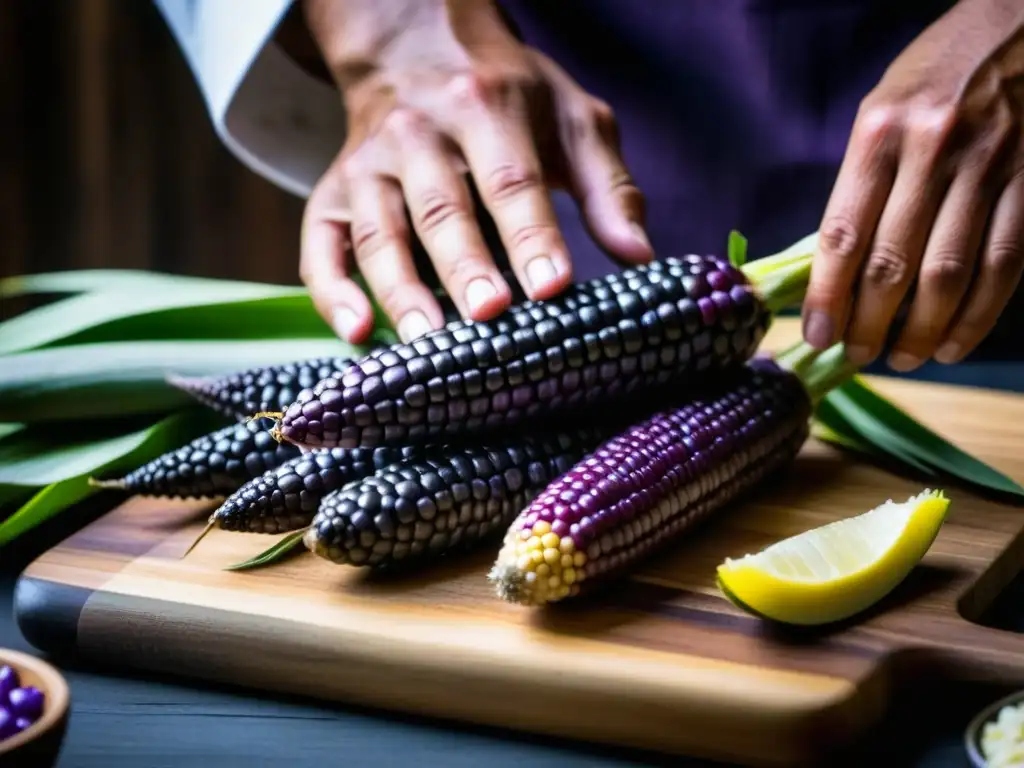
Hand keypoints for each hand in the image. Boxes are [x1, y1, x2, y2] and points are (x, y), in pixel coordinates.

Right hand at [299, 0, 652, 343]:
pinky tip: (357, 333)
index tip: (554, 287)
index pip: (511, 179)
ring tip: (428, 342)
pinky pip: (320, 245)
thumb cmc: (508, 97)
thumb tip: (640, 257)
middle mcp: (418, 134)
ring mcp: (368, 166)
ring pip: (379, 233)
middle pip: (441, 207)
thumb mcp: (571, 119)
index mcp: (485, 107)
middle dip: (464, 265)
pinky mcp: (333, 194)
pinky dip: (332, 292)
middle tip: (489, 317)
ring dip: (401, 290)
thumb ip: (607, 187)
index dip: (532, 234)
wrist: (416, 51)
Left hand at [802, 0, 1023, 369]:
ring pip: (948, 274)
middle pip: (892, 264)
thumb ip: (861, 184)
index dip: (827, 297)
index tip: (816, 335)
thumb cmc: (935, 75)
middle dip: (868, 324)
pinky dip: (976, 316)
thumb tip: (834, 267)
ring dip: (921, 331)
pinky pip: (1002, 264)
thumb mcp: (881, 114)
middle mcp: (932, 152)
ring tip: (901, 359)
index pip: (842, 234)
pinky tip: (952, 343)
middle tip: (854, 355)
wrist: (1020, 23)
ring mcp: (988, 167)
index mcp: (879, 134)